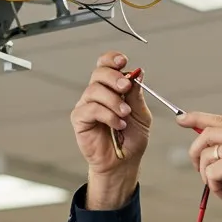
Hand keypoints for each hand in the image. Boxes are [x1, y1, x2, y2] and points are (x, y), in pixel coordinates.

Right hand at [71, 52, 152, 205]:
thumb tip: (138, 73)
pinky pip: (90, 109)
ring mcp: (87, 106)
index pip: (106, 66)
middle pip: (99, 73)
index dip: (112, 59)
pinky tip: (117, 124)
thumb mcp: (141, 115)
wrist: (124, 162)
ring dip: (114, 101)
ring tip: (124, 115)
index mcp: (112, 89)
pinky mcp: (80, 119)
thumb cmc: (131, 139)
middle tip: (126, 87)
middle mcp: (97, 94)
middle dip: (114, 77)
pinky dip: (107, 114)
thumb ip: (137, 95)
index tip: (124, 61)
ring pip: (95, 90)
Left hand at [180, 112, 221, 221]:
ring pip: (206, 156)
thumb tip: (201, 144)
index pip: (218, 120)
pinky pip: (209, 172)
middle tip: (198, 168)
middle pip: (206, 134)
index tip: (181, 119)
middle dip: (195, 153)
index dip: (197, 118)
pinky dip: (214, 187)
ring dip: (207, 176)